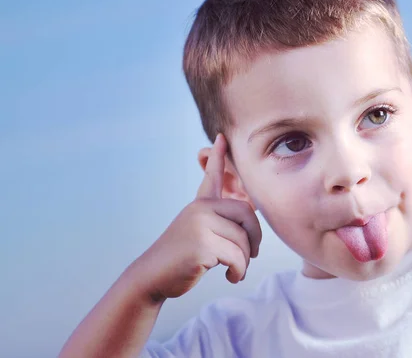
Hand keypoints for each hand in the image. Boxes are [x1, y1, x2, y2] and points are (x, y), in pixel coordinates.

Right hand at [132, 134, 261, 300]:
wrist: (152, 277)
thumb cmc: (180, 258)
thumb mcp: (197, 233)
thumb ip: (218, 223)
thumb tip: (247, 218)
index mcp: (200, 205)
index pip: (212, 176)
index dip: (218, 157)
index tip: (222, 137)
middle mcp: (200, 209)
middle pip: (246, 214)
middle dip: (255, 238)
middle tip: (253, 254)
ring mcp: (200, 225)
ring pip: (243, 241)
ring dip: (245, 262)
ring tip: (236, 271)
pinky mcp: (202, 245)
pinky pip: (237, 257)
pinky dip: (239, 271)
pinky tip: (231, 277)